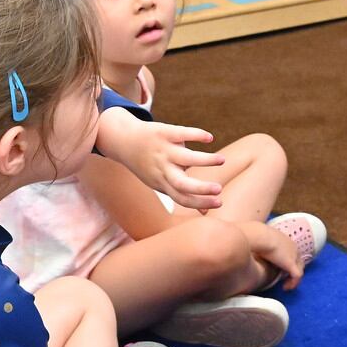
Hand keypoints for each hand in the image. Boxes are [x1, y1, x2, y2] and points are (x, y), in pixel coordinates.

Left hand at [96, 110, 225, 211]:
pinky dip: (196, 135)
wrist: (124, 140)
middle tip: (219, 189)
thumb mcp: (162, 184)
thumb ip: (184, 195)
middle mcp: (163, 169)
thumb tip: (206, 213)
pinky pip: (181, 133)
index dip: (199, 202)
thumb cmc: (150, 166)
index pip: (182, 198)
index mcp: (163, 183)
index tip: (219, 203)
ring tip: (222, 160)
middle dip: (200, 188)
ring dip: (204, 160)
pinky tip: (210, 138)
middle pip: (181, 184)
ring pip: (185, 158)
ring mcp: (163, 150)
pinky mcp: (164, 132)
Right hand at [244, 221, 305, 289]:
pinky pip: (297, 276)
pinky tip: (285, 288)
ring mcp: (293, 255)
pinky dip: (293, 283)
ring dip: (293, 279)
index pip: (292, 252)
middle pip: (298, 261)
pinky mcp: (291, 264)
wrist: (259, 236)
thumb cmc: (256, 236)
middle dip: (292, 271)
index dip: (287, 261)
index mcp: (286, 241)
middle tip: (283, 279)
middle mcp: (293, 248)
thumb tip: (252, 251)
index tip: (279, 268)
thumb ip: (260, 247)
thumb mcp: (259, 241)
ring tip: (284, 286)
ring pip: (299, 269)